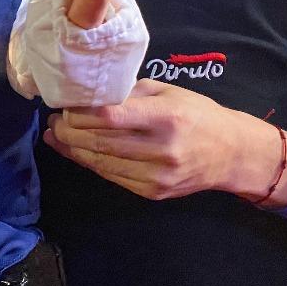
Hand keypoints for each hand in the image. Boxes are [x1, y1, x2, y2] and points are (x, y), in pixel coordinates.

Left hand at [44, 79, 263, 200]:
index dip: (81, 113)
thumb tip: (90, 95)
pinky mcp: (154, 192)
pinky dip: (91, 164)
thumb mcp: (168, 93)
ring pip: (102, 162)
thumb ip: (130, 94)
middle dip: (69, 132)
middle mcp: (163, 149)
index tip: (65, 105)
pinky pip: (112, 177)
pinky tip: (77, 153)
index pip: (112, 116)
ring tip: (57, 135)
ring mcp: (158, 175)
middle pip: (101, 142)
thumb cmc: (198, 115)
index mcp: (167, 117)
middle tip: (53, 121)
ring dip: (73, 149)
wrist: (233, 154)